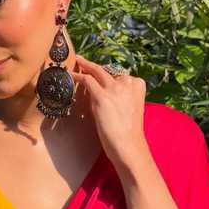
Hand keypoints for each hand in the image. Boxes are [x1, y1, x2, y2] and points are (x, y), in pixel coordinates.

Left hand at [71, 55, 148, 170]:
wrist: (129, 146)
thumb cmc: (128, 133)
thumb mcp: (128, 109)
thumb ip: (119, 98)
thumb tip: (100, 92)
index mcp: (138, 86)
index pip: (121, 76)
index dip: (109, 77)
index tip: (100, 75)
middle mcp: (127, 84)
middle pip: (108, 71)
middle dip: (94, 67)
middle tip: (84, 61)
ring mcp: (115, 89)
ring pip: (97, 71)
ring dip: (85, 66)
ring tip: (77, 62)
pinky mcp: (102, 97)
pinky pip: (87, 81)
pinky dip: (78, 77)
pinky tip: (71, 75)